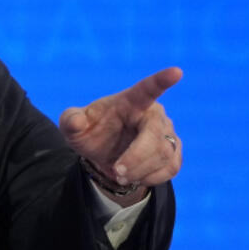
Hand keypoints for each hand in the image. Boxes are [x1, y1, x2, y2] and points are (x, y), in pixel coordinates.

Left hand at [58, 67, 182, 204]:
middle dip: (136, 157)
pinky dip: (152, 177)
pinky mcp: (173, 150)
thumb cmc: (91, 132)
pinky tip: (136, 177)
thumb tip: (76, 121)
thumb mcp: (73, 127)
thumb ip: (71, 121)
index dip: (161, 80)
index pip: (147, 89)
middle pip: (155, 135)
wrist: (103, 153)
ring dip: (140, 171)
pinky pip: (171, 167)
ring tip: (120, 176)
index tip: (176, 72)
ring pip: (164, 154)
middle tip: (117, 172)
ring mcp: (167, 132)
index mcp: (131, 100)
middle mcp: (153, 114)